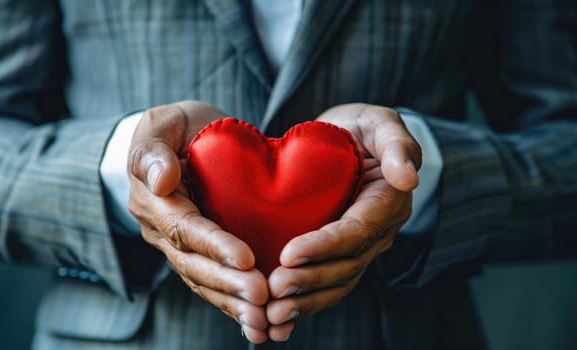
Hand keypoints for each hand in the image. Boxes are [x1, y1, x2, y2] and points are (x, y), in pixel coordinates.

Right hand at [128, 101, 269, 342]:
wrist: (183, 140)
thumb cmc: (176, 128)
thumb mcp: (161, 124)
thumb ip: (154, 150)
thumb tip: (162, 180)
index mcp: (155, 201)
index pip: (185, 229)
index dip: (214, 245)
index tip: (247, 259)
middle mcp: (163, 231)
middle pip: (194, 264)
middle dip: (228, 283)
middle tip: (262, 297)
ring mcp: (180, 246)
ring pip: (204, 282)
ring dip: (233, 303)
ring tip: (264, 319)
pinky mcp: (199, 254)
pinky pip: (213, 283)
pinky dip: (233, 305)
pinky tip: (258, 322)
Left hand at [265, 103, 421, 340]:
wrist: (349, 141)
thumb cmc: (363, 128)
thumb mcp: (381, 122)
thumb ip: (398, 144)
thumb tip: (409, 177)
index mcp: (386, 203)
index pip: (356, 232)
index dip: (324, 246)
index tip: (289, 255)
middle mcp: (376, 232)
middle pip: (345, 266)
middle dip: (310, 281)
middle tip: (272, 290)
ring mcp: (359, 248)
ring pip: (336, 283)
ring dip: (304, 302)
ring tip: (270, 315)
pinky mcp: (338, 254)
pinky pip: (326, 285)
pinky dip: (303, 304)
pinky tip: (276, 321)